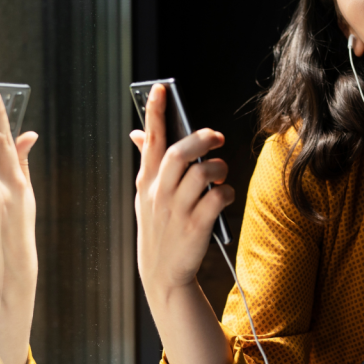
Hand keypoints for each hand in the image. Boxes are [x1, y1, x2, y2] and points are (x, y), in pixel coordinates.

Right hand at [129, 84, 234, 291]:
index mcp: (146, 182)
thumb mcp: (145, 196)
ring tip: (220, 173)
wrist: (162, 275)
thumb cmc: (159, 229)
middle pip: (179, 153)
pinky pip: (217, 197)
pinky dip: (225, 192)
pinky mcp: (196, 226)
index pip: (150, 140)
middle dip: (200, 139)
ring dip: (218, 168)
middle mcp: (159, 193)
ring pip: (201, 173)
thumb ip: (146, 163)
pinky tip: (223, 196)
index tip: (160, 89)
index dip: (155, 112)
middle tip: (216, 137)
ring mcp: (176, 210)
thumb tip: (138, 132)